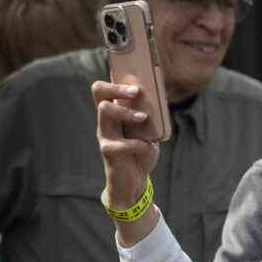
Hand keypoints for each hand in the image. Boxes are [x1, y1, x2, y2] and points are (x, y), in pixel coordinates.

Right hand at [92, 80, 160, 208]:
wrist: (134, 181)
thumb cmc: (141, 152)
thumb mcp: (150, 132)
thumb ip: (153, 118)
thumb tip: (161, 101)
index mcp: (115, 112)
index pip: (105, 88)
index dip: (115, 80)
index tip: (134, 81)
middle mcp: (106, 120)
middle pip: (99, 93)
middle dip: (117, 89)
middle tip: (136, 92)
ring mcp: (104, 134)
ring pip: (105, 111)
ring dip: (126, 112)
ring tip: (143, 118)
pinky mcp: (108, 151)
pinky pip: (119, 143)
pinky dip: (137, 144)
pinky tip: (148, 147)